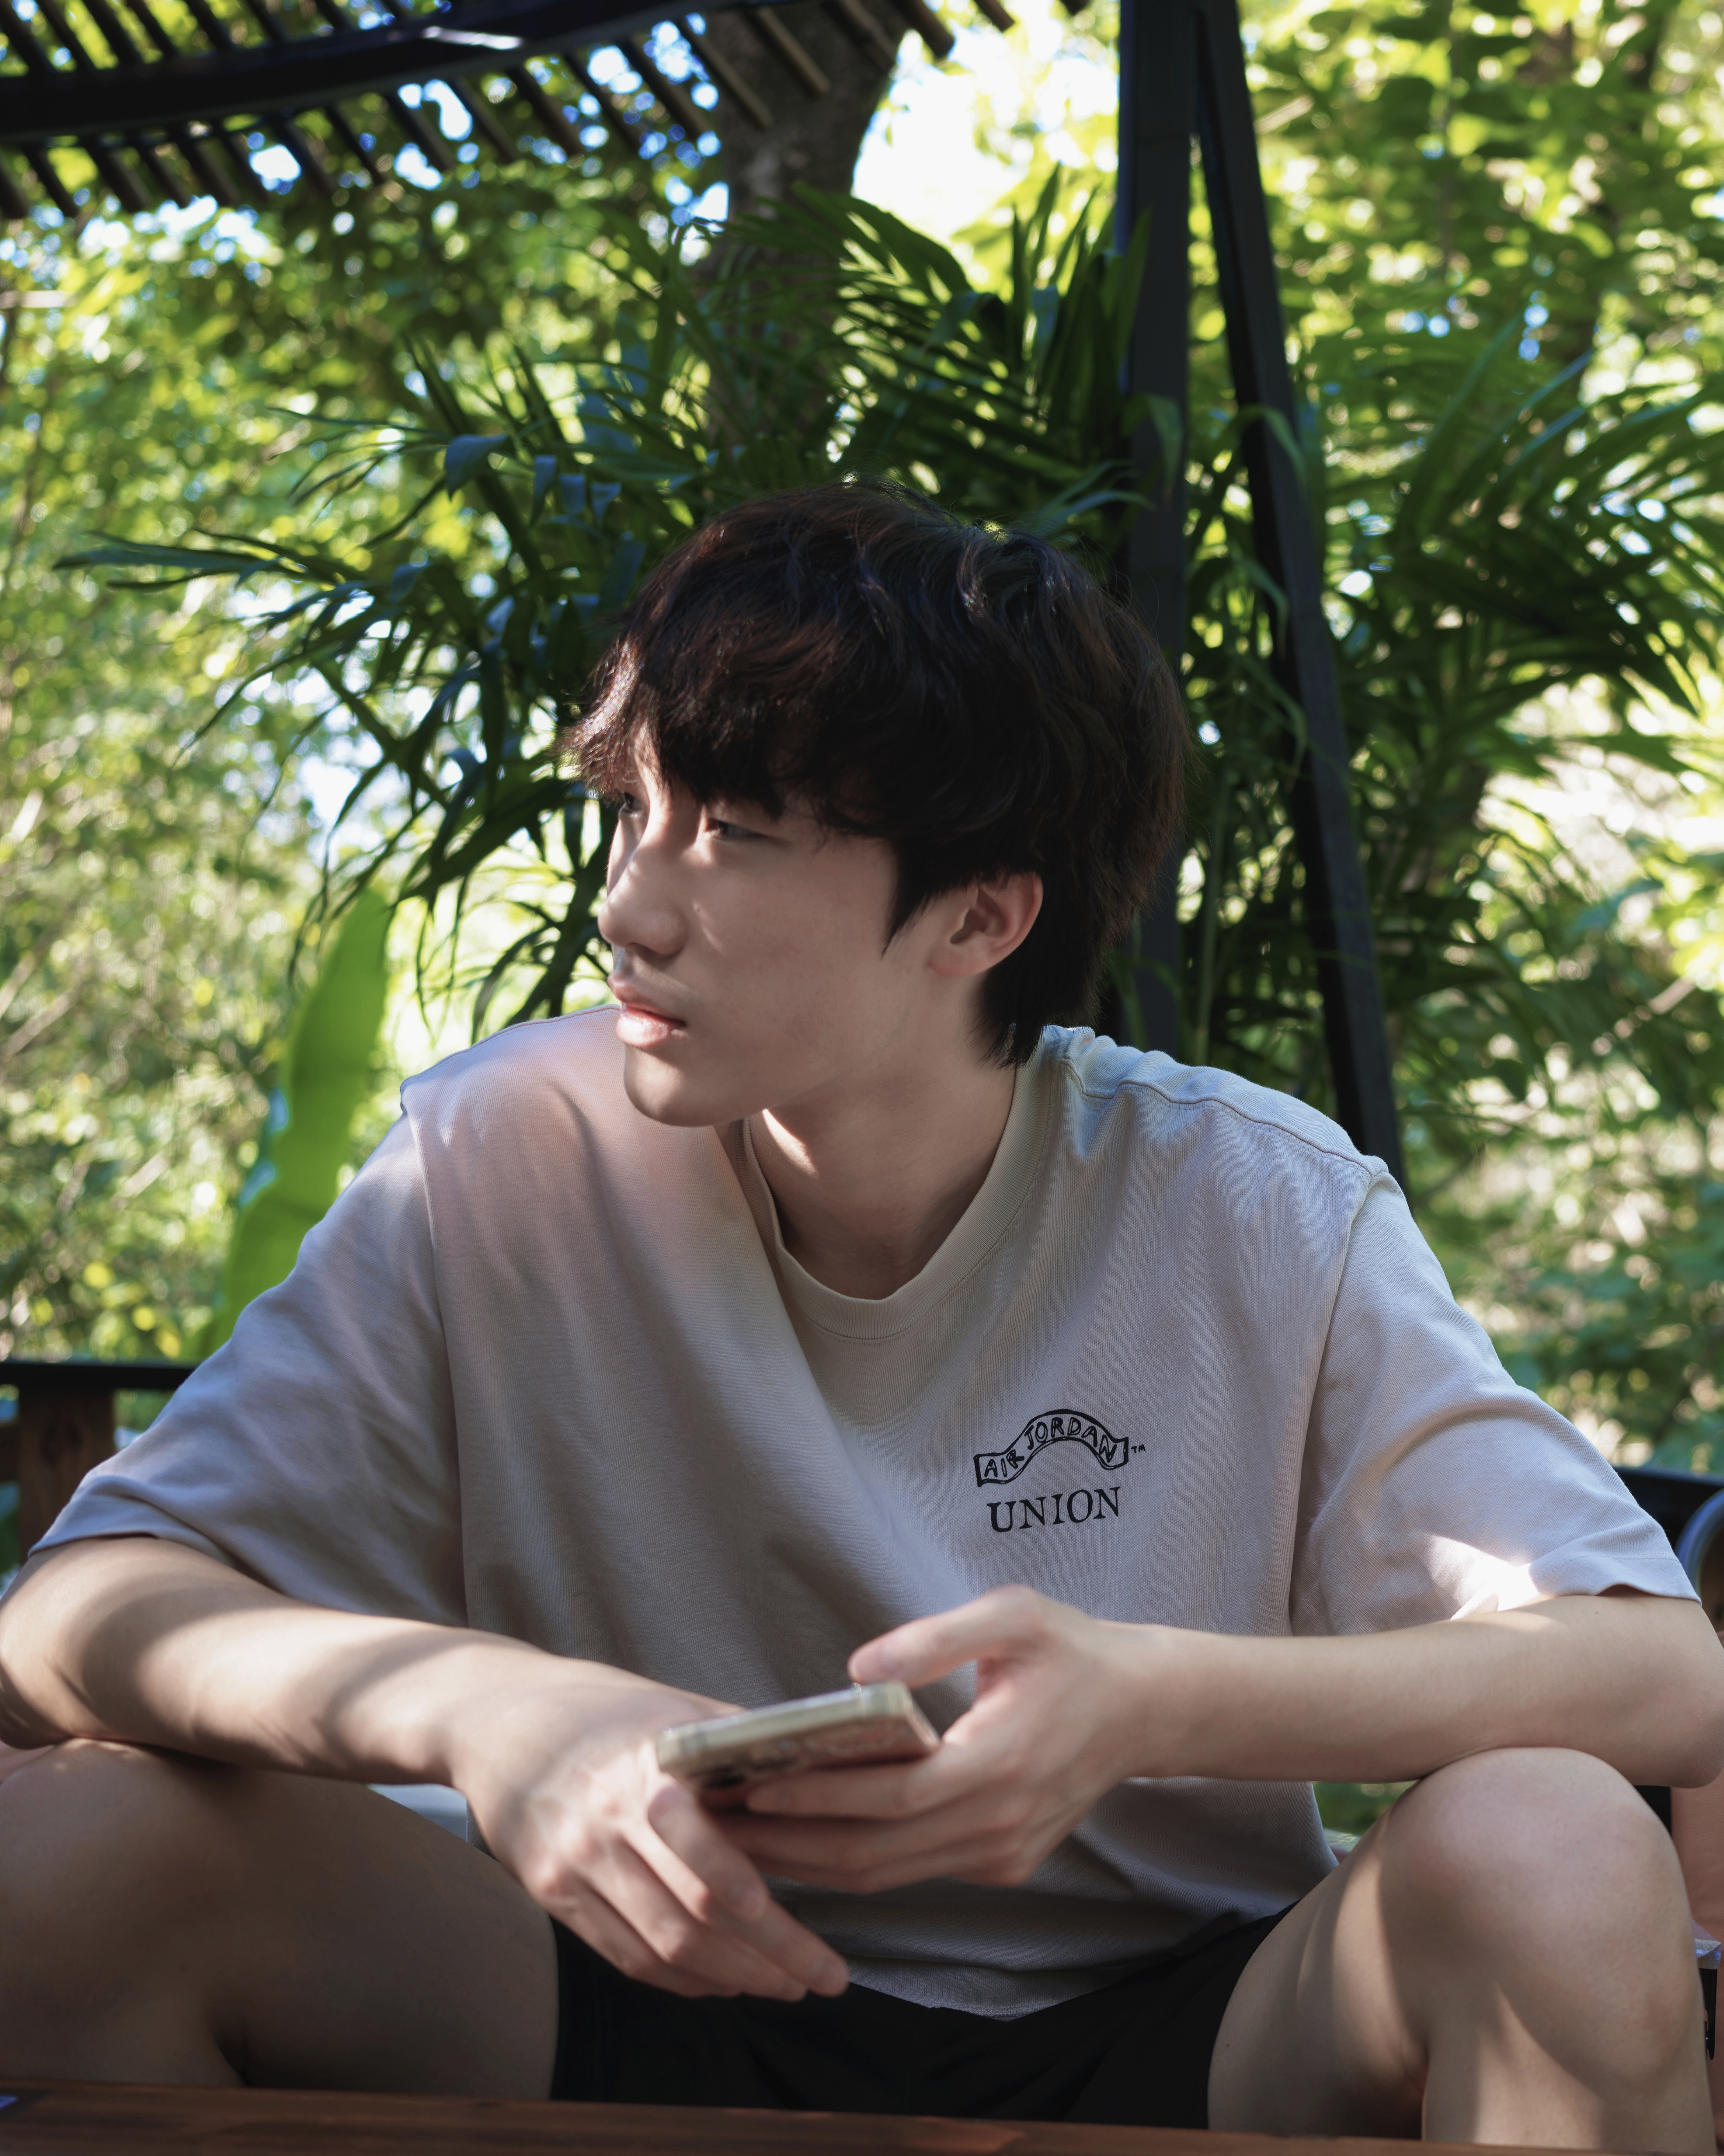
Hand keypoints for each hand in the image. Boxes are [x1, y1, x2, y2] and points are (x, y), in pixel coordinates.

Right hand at [451, 1660, 849, 2003]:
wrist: (495, 1717)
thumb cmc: (601, 1707)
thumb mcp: (672, 1707)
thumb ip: (737, 1744)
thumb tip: (821, 1767)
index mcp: (647, 1772)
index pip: (713, 1865)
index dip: (768, 1921)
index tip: (820, 1952)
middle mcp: (607, 1824)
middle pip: (696, 1917)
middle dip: (768, 1959)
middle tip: (822, 1980)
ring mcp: (574, 1863)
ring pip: (662, 1947)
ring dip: (730, 1978)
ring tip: (783, 1985)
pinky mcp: (551, 1892)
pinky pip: (624, 1955)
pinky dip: (679, 1979)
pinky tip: (720, 1981)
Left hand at [720, 1585, 1149, 1894]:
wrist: (1143, 1707)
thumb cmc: (1072, 1650)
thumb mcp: (1013, 1615)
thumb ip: (936, 1636)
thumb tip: (857, 1665)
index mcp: (1002, 1762)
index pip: (891, 1798)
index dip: (818, 1798)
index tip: (752, 1787)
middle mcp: (1000, 1825)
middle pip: (877, 1853)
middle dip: (791, 1846)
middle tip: (718, 1828)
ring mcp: (1002, 1854)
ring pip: (890, 1873)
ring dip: (813, 1862)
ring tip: (742, 1840)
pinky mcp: (1002, 1864)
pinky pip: (914, 1870)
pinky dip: (857, 1859)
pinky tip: (807, 1838)